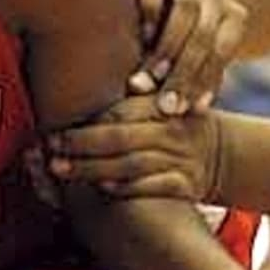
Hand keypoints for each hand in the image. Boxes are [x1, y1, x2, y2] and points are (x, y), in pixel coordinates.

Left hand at [47, 94, 220, 200]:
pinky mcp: (186, 185)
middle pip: (119, 138)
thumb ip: (135, 96)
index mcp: (162, 105)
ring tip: (62, 171)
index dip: (84, 124)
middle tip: (49, 152)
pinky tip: (101, 188)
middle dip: (80, 146)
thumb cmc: (174, 123)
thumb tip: (106, 81)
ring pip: (131, 164)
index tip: (53, 132)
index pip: (119, 113)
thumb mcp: (163, 101)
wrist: (220, 153)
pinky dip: (127, 188)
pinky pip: (153, 187)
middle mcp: (172, 130)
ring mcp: (180, 158)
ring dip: (93, 169)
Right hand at [125, 0, 246, 115]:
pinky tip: (140, 41)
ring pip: (185, 11)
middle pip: (204, 35)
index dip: (206, 81)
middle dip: (183, 74)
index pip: (223, 49)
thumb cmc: (188, 50)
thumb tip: (187, 113)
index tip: (186, 110)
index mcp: (233, 16)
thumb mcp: (202, 64)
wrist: (169, 8)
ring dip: (166, 50)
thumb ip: (199, 82)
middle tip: (165, 105)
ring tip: (147, 82)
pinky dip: (150, 15)